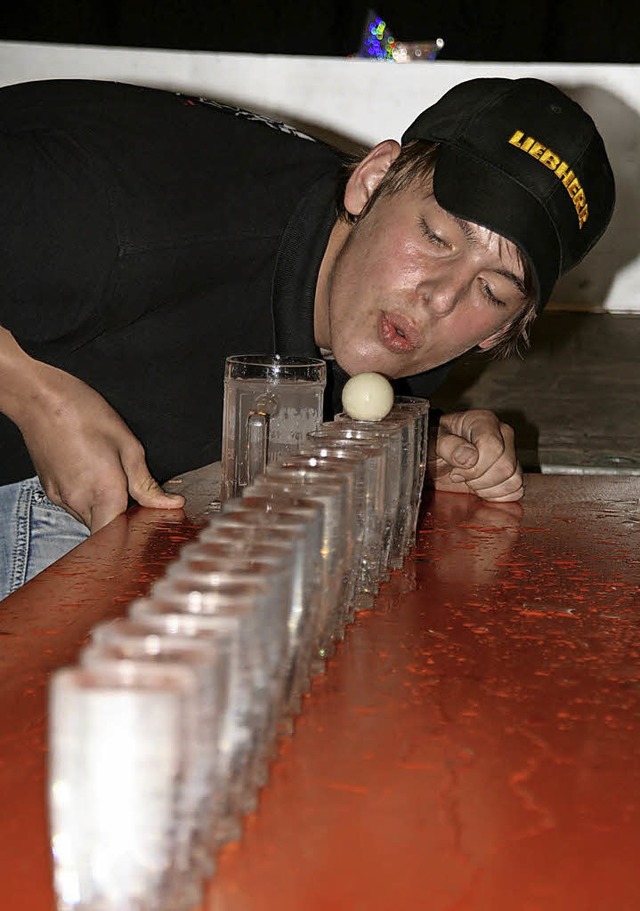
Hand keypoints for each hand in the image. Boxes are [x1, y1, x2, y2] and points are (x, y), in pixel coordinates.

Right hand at [17, 362, 184, 531]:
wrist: (40, 399)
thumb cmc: (83, 413)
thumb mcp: (128, 445)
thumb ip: (146, 483)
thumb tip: (169, 504)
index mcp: (103, 491)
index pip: (118, 540)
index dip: (134, 538)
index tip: (147, 526)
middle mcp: (79, 501)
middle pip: (105, 532)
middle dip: (122, 524)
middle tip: (135, 501)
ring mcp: (62, 498)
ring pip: (90, 521)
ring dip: (105, 511)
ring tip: (112, 481)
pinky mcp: (51, 492)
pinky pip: (75, 508)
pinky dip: (89, 501)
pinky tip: (94, 477)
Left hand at [427, 409, 523, 501]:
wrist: (435, 457)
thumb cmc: (434, 444)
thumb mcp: (432, 441)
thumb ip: (447, 445)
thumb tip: (469, 457)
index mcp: (483, 421)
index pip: (493, 447)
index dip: (475, 467)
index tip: (455, 470)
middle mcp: (502, 434)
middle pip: (506, 466)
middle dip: (479, 479)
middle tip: (460, 476)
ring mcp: (510, 453)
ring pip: (513, 479)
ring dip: (488, 489)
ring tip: (470, 481)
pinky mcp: (512, 472)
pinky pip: (516, 490)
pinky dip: (498, 496)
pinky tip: (481, 489)